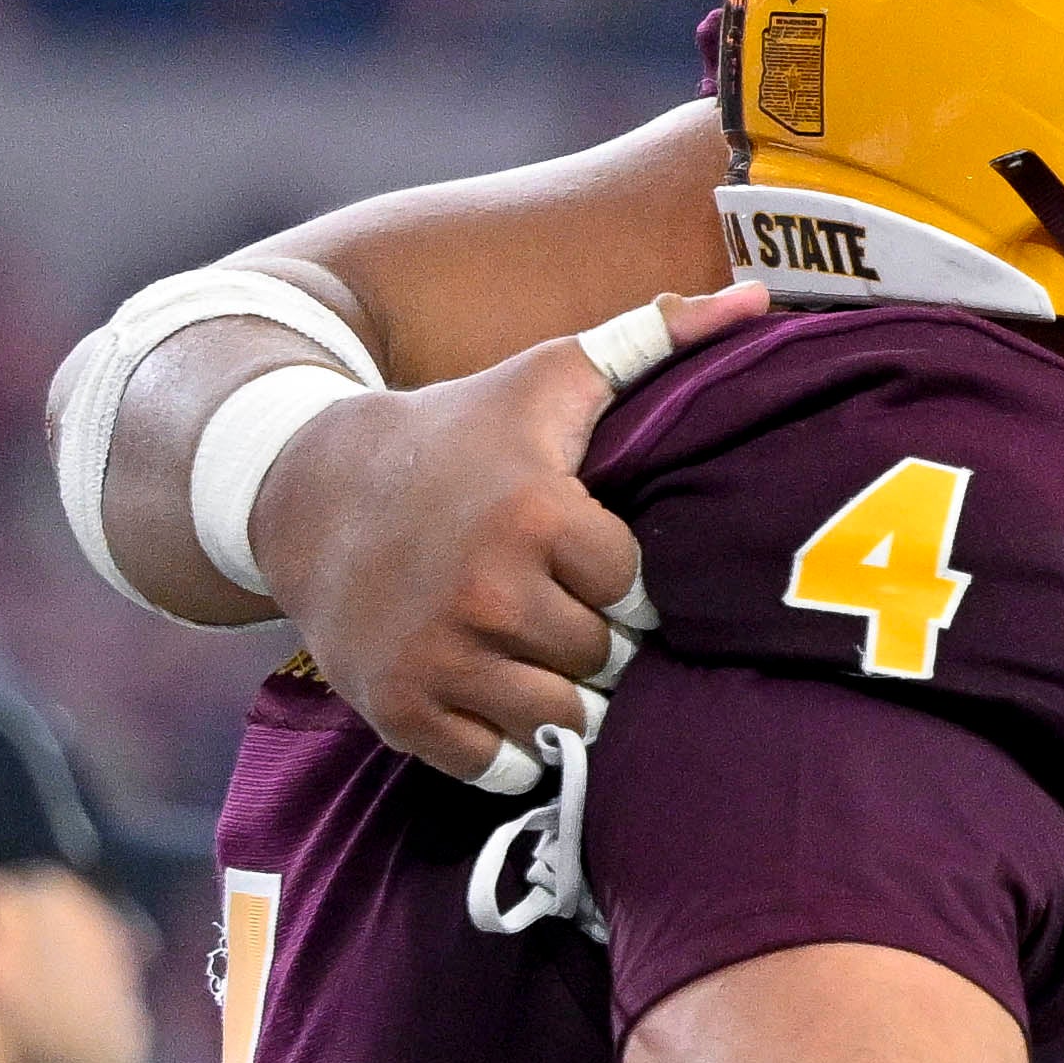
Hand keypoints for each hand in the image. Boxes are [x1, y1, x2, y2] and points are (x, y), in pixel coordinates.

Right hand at [257, 283, 764, 780]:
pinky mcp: (402, 709)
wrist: (308, 489)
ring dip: (562, 698)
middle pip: (605, 659)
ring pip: (561, 718)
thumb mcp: (546, 377)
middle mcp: (487, 589)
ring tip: (539, 655)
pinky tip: (496, 695)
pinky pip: (499, 764)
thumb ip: (655, 338)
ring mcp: (441, 656)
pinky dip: (508, 744)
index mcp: (536, 512)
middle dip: (598, 642)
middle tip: (563, 612)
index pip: (637, 590)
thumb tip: (755, 298)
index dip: (624, 581)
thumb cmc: (454, 432)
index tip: (593, 562)